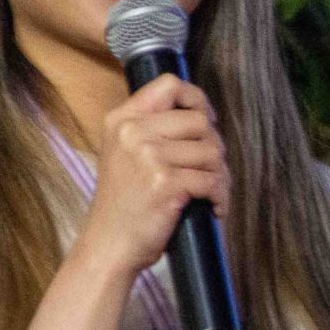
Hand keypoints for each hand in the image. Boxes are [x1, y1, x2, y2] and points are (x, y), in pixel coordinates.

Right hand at [73, 75, 228, 279]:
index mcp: (122, 119)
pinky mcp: (166, 183)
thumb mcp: (124, 153)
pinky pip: (212, 180)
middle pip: (199, 121)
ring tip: (211, 192)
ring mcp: (149, 156)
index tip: (206, 121)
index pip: (169, 84)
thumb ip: (152, 129)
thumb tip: (203, 116)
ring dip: (220, 175)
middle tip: (210, 169)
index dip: (197, 100)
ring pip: (212, 151)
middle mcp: (133, 132)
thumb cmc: (124, 204)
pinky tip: (213, 208)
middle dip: (214, 147)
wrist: (109, 245)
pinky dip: (220, 197)